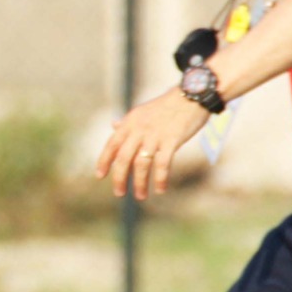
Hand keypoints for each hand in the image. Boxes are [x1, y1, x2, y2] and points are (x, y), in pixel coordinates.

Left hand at [97, 88, 211, 201]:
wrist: (192, 95)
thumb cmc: (168, 105)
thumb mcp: (142, 110)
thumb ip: (128, 121)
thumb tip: (113, 126)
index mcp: (130, 122)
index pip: (112, 144)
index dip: (104, 160)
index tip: (100, 175)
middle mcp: (139, 129)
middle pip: (123, 158)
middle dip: (119, 178)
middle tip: (119, 193)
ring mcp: (155, 135)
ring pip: (141, 164)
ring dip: (140, 183)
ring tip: (140, 196)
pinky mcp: (172, 140)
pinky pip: (162, 164)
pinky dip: (160, 179)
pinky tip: (160, 189)